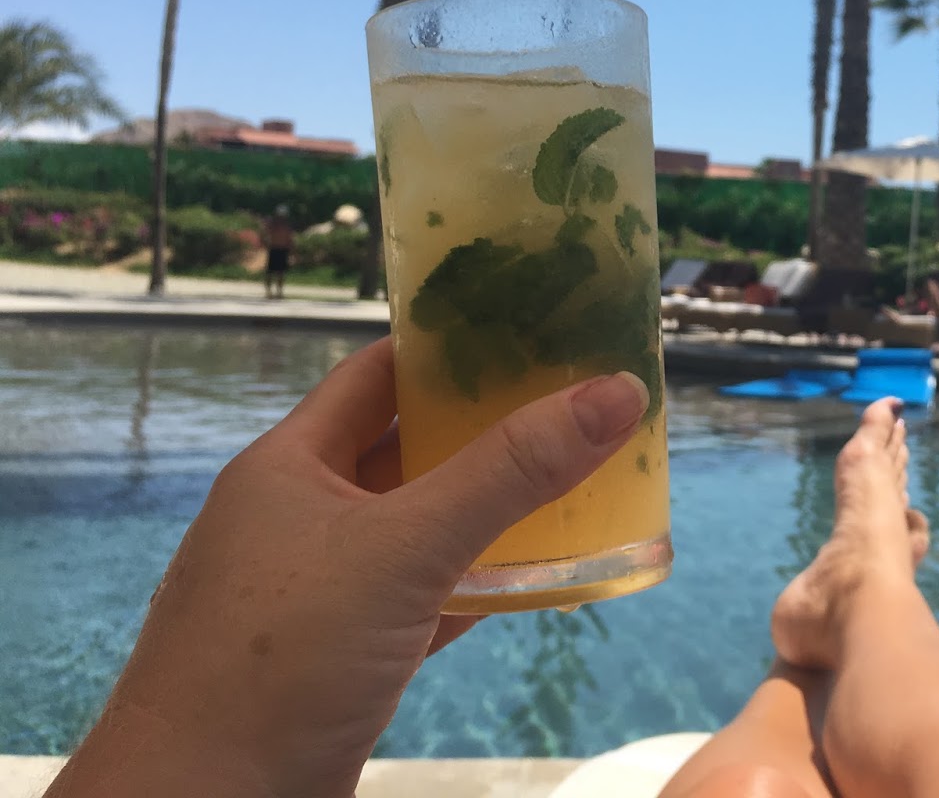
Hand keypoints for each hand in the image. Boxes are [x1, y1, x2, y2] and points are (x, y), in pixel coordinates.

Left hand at [49, 337, 647, 797]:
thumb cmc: (278, 659)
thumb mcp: (404, 548)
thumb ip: (510, 472)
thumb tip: (616, 391)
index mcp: (290, 465)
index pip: (378, 373)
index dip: (451, 345)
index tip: (530, 324)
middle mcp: (300, 517)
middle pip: (408, 448)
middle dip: (488, 428)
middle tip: (575, 399)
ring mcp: (319, 591)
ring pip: (420, 529)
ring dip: (490, 510)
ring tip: (577, 477)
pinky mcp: (342, 658)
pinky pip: (425, 598)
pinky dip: (479, 584)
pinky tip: (539, 577)